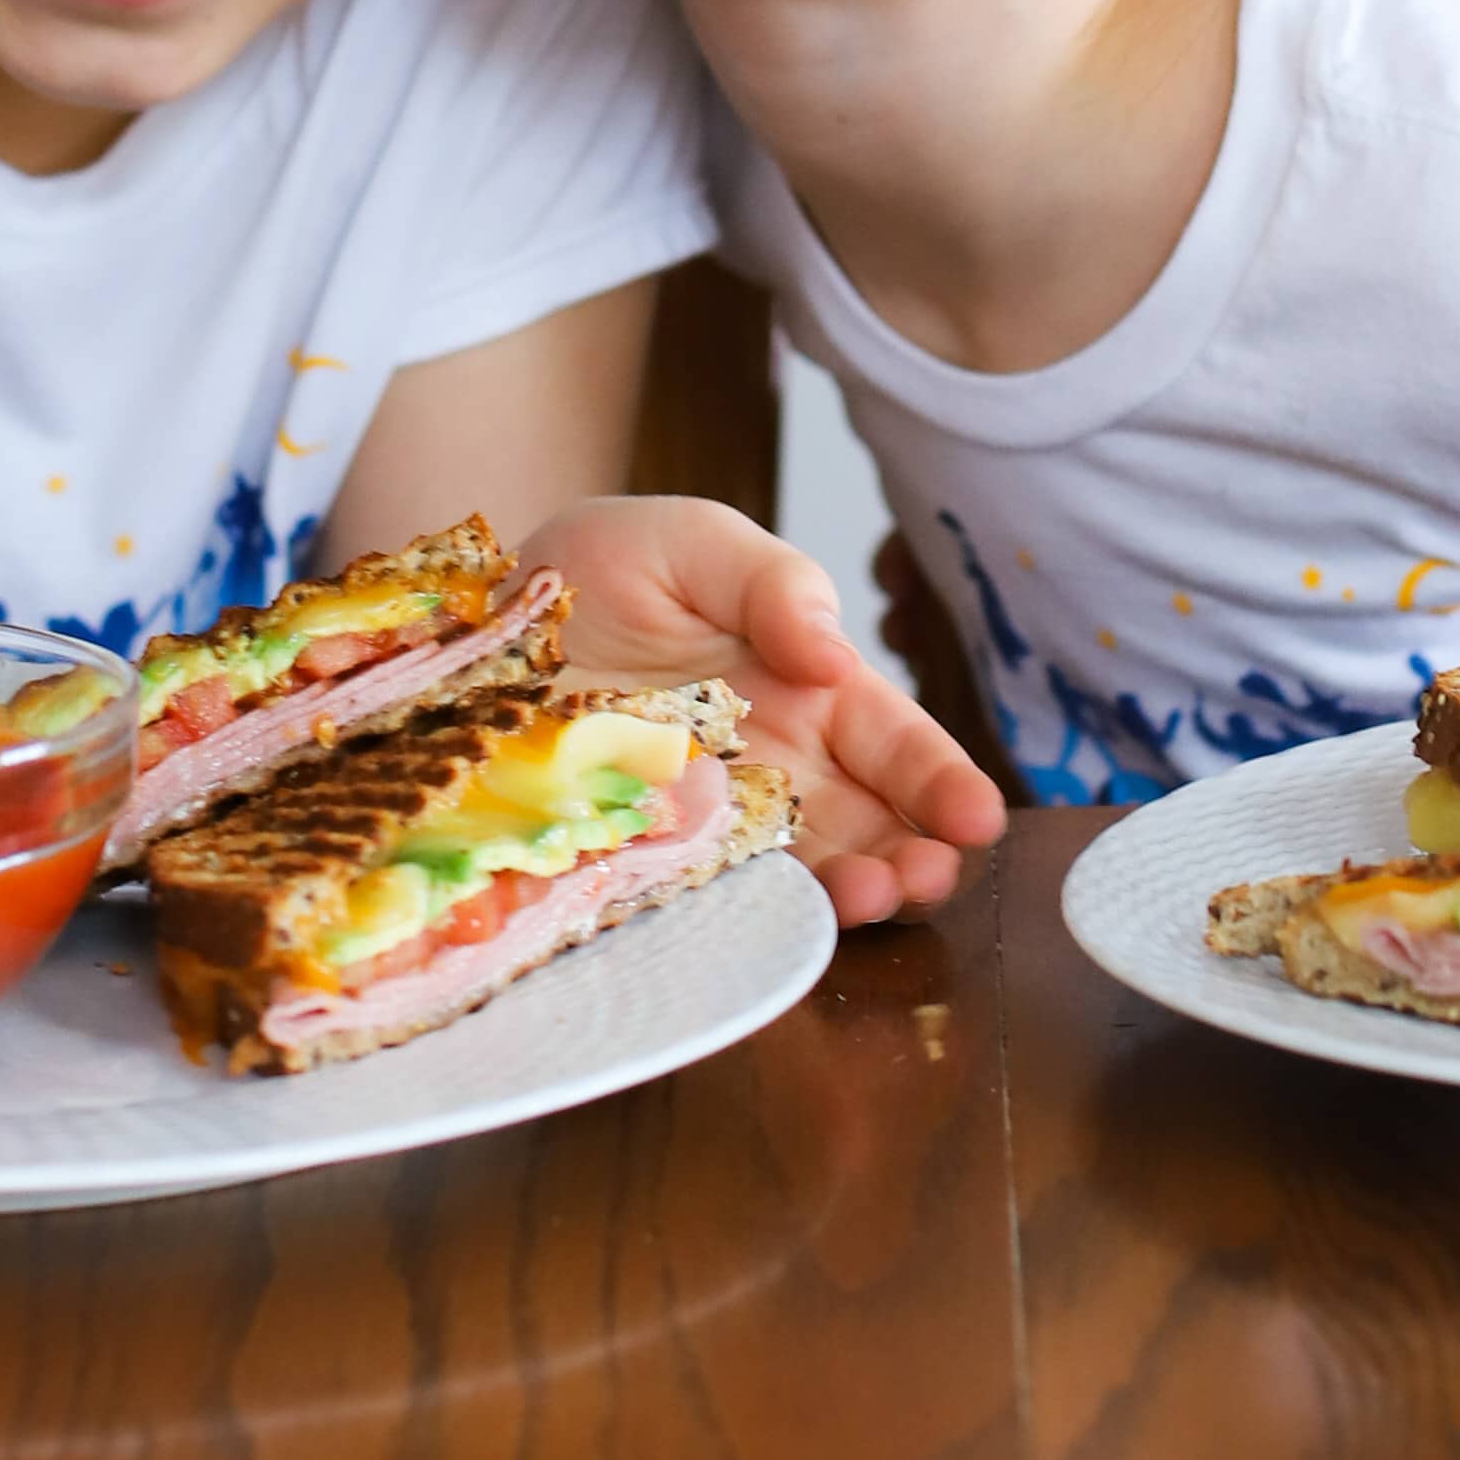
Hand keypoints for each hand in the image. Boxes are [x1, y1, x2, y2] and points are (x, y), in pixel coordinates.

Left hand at [525, 495, 1006, 926]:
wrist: (482, 620)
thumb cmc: (596, 569)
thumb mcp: (693, 543)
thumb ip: (773, 582)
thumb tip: (830, 647)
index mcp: (808, 689)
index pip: (893, 742)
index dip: (940, 780)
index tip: (977, 815)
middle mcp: (777, 767)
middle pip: (867, 824)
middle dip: (911, 854)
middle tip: (931, 872)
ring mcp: (715, 821)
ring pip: (802, 872)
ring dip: (847, 894)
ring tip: (872, 898)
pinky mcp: (649, 857)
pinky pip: (708, 894)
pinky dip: (748, 912)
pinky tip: (773, 916)